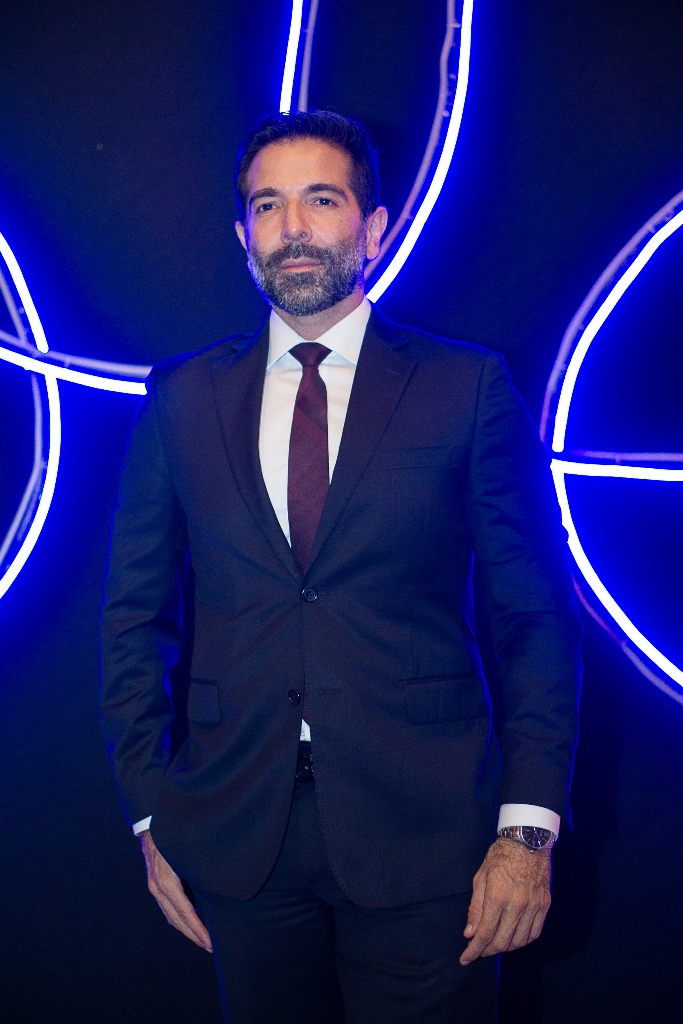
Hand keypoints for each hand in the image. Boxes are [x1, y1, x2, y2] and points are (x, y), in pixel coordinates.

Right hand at [139, 830, 212, 951]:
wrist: (150, 819)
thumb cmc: (174, 831)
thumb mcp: (189, 848)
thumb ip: (201, 865)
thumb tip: (222, 880)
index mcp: (166, 880)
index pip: (184, 913)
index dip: (198, 930)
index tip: (211, 942)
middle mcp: (158, 886)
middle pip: (176, 920)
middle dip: (194, 935)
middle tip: (211, 947)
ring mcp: (154, 886)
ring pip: (171, 916)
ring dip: (187, 929)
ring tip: (204, 939)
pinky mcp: (155, 883)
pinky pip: (168, 907)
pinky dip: (180, 918)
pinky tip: (193, 921)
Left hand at [460, 837, 550, 964]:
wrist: (527, 840)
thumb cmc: (500, 856)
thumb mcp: (480, 878)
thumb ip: (475, 908)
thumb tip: (470, 933)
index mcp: (497, 895)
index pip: (485, 933)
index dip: (473, 950)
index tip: (465, 958)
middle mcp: (517, 903)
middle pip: (502, 942)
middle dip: (487, 951)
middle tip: (478, 951)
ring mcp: (533, 905)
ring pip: (519, 941)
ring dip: (505, 948)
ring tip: (494, 945)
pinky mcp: (544, 905)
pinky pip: (534, 933)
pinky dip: (522, 941)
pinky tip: (513, 939)